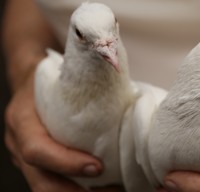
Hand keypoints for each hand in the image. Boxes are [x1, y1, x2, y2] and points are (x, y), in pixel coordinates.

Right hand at [4, 71, 121, 191]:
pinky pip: (54, 181)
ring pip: (47, 186)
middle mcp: (19, 143)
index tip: (98, 167)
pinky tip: (103, 187)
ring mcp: (24, 157)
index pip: (37, 149)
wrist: (27, 81)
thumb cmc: (47, 77)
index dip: (66, 163)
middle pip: (40, 181)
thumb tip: (124, 88)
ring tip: (112, 191)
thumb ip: (81, 85)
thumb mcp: (58, 76)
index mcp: (22, 119)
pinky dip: (78, 188)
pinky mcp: (38, 163)